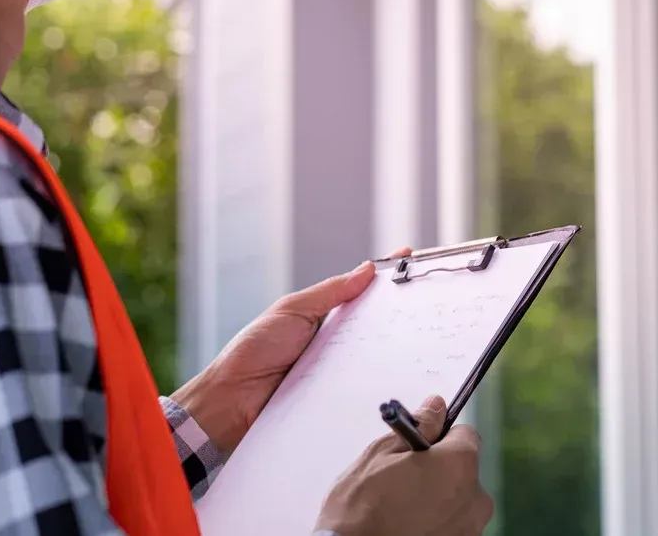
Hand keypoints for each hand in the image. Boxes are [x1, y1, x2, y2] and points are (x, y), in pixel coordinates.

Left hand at [171, 249, 412, 454]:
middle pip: (375, 323)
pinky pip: (363, 385)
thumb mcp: (292, 310)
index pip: (360, 291)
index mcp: (324, 316)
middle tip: (425, 299)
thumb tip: (366, 269)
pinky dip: (377, 379)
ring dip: (392, 347)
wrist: (232, 401)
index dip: (385, 276)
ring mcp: (338, 369)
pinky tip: (395, 372)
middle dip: (400, 311)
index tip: (410, 257)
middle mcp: (335, 341)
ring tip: (418, 332)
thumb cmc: (253, 350)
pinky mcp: (338, 396)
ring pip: (374, 355)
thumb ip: (329, 292)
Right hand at [315, 396, 491, 535]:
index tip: (419, 447)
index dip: (440, 438)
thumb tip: (437, 406)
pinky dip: (436, 523)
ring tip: (402, 507)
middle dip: (440, 470)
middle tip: (404, 480)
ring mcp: (469, 529)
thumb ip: (418, 427)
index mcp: (460, 465)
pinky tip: (408, 525)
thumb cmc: (361, 508)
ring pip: (458, 501)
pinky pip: (452, 525)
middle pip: (464, 470)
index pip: (465, 435)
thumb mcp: (382, 454)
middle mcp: (475, 499)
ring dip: (438, 499)